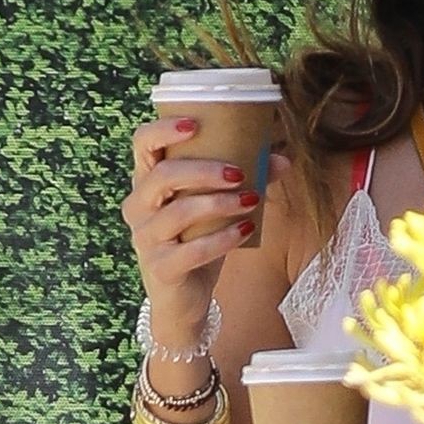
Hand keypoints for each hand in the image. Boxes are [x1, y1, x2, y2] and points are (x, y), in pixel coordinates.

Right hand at [122, 116, 289, 343]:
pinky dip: (224, 238)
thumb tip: (284, 159)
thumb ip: (246, 181)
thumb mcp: (217, 208)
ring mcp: (146, 240)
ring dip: (220, 204)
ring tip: (252, 200)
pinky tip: (247, 230)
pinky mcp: (161, 268)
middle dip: (205, 170)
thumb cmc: (198, 241)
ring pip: (179, 213)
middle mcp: (138, 208)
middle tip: (241, 172)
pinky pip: (192, 250)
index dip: (164, 129)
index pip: (142, 144)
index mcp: (147, 183)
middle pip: (163, 176)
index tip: (197, 124)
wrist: (184, 300)